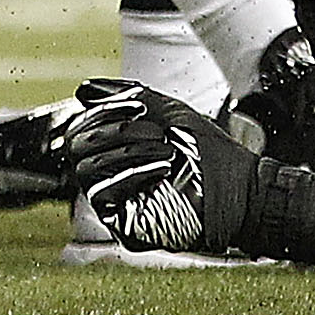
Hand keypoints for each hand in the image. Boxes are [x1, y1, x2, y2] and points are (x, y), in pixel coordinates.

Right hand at [65, 80, 257, 258]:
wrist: (237, 185)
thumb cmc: (206, 148)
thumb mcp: (165, 111)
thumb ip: (126, 96)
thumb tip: (83, 90)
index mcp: (113, 147)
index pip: (81, 126)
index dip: (103, 110)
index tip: (139, 104)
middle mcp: (108, 173)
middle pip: (77, 146)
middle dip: (114, 129)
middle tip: (154, 129)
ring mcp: (115, 200)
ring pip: (87, 171)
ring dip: (127, 151)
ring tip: (165, 147)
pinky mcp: (126, 224)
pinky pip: (104, 198)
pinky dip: (131, 174)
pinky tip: (162, 166)